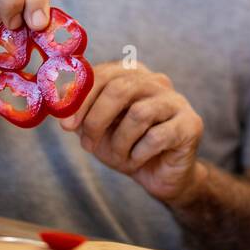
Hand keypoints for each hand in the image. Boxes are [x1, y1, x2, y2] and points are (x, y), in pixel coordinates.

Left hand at [60, 62, 203, 202]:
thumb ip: (81, 112)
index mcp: (132, 74)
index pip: (103, 74)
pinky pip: (156, 137)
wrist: (160, 175)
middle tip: (88, 145)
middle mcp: (156, 81)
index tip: (65, 125)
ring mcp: (176, 101)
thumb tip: (59, 102)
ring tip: (119, 158)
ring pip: (138, 114)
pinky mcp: (191, 124)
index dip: (81, 99)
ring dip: (120, 143)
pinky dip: (138, 154)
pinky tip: (138, 160)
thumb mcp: (97, 129)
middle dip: (97, 120)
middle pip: (121, 89)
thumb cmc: (127, 146)